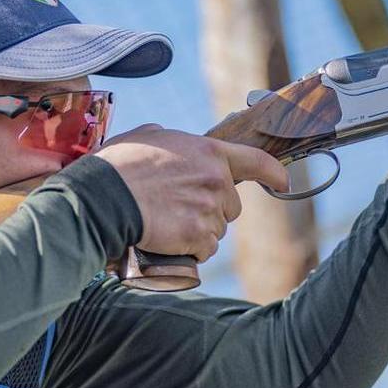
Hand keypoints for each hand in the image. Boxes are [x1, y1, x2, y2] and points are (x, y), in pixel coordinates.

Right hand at [93, 124, 288, 261]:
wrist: (104, 197)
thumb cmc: (119, 165)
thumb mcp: (148, 136)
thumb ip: (171, 141)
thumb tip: (170, 145)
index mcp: (208, 152)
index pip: (255, 161)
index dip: (273, 173)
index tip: (283, 182)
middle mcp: (216, 180)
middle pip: (230, 206)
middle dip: (211, 210)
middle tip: (179, 209)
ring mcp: (209, 210)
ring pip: (216, 230)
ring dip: (198, 232)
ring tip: (167, 224)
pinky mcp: (198, 236)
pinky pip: (204, 250)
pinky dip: (190, 250)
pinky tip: (169, 241)